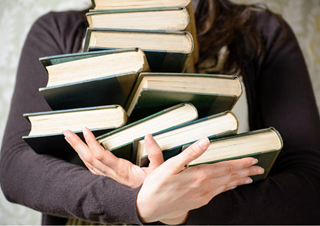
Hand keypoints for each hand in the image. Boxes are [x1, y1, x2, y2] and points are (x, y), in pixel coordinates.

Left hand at [63, 128, 163, 187]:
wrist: (149, 206)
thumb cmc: (153, 189)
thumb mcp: (159, 170)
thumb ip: (155, 153)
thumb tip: (148, 137)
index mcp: (121, 170)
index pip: (100, 154)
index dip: (91, 141)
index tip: (85, 130)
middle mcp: (111, 175)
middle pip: (89, 158)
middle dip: (77, 144)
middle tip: (66, 132)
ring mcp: (109, 179)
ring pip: (88, 164)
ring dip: (78, 150)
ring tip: (70, 139)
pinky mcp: (109, 181)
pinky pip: (92, 169)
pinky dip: (85, 159)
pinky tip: (82, 154)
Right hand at [136, 138, 263, 223]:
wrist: (149, 207)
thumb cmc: (157, 185)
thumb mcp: (170, 165)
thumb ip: (190, 153)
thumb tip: (205, 141)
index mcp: (199, 175)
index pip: (226, 168)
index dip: (240, 163)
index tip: (253, 159)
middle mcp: (205, 187)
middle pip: (230, 177)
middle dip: (246, 171)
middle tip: (259, 168)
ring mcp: (203, 196)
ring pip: (227, 186)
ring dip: (240, 180)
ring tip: (251, 177)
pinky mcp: (199, 201)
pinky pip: (219, 193)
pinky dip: (229, 188)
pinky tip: (231, 186)